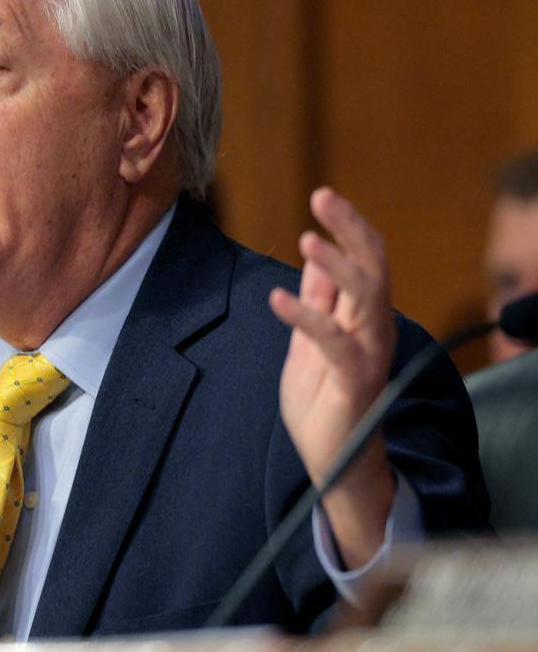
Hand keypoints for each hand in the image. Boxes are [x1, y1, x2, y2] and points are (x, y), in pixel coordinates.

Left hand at [271, 188, 395, 568]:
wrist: (333, 457)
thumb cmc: (324, 398)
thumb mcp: (311, 339)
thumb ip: (318, 299)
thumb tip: (316, 254)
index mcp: (362, 315)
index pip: (364, 259)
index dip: (347, 227)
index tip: (323, 194)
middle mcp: (373, 328)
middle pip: (373, 266)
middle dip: (350, 228)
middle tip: (322, 195)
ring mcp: (367, 353)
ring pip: (366, 296)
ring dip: (338, 265)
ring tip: (307, 238)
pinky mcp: (352, 381)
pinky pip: (334, 342)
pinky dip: (305, 317)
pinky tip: (278, 298)